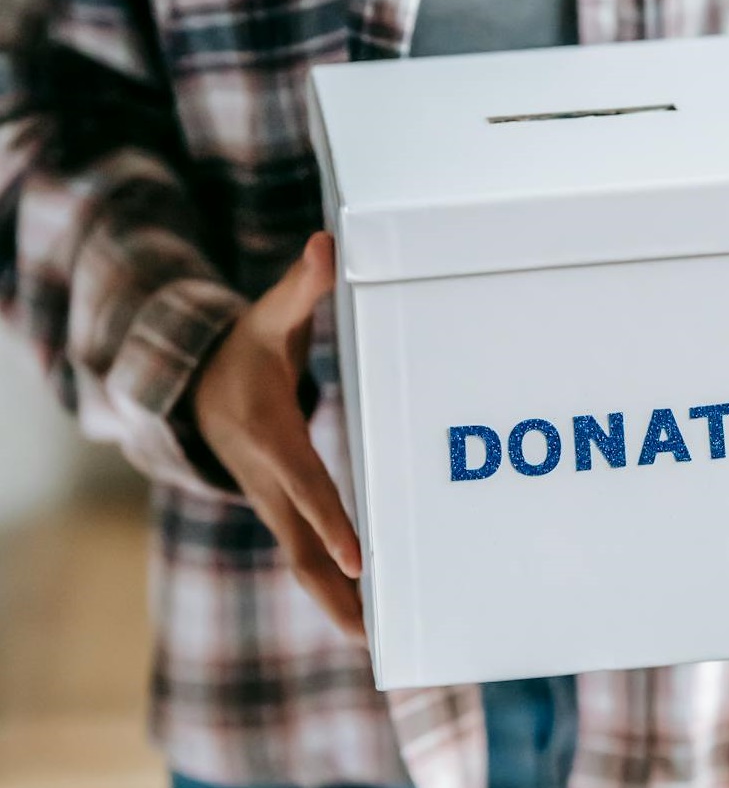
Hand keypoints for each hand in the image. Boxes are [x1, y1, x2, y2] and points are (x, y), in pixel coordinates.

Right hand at [193, 231, 363, 638]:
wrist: (192, 387)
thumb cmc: (241, 350)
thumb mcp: (270, 316)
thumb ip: (303, 286)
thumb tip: (327, 243)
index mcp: (271, 438)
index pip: (308, 485)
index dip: (333, 521)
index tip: (362, 560)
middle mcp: (268, 481)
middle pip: (302, 544)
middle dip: (335, 590)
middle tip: (374, 635)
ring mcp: (270, 502)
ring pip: (301, 561)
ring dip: (335, 604)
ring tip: (377, 644)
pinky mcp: (278, 511)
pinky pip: (305, 556)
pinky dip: (330, 589)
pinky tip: (365, 617)